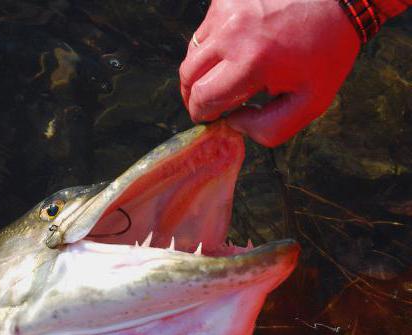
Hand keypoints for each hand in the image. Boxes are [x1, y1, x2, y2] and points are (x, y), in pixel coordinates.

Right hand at [179, 0, 359, 146]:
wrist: (340, 0)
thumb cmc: (326, 54)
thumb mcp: (311, 103)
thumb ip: (269, 128)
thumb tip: (234, 123)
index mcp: (251, 64)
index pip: (202, 98)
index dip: (202, 113)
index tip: (212, 117)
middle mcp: (231, 34)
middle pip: (187, 75)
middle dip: (193, 95)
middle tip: (208, 103)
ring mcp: (226, 11)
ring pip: (193, 51)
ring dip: (201, 70)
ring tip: (222, 76)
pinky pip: (206, 29)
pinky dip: (213, 44)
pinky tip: (235, 47)